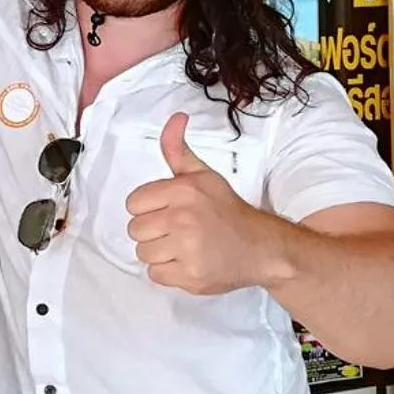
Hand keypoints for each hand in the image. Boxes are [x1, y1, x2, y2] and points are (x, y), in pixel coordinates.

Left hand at [124, 114, 267, 295]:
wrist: (260, 247)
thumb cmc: (226, 210)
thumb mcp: (203, 175)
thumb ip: (178, 149)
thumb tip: (175, 118)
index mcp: (183, 190)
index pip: (133, 203)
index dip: (148, 208)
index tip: (167, 211)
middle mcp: (183, 218)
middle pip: (135, 230)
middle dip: (152, 231)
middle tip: (177, 230)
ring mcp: (187, 249)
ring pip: (142, 253)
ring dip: (158, 253)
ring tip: (182, 247)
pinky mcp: (190, 276)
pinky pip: (154, 275)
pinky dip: (167, 272)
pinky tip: (186, 262)